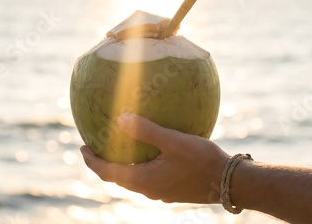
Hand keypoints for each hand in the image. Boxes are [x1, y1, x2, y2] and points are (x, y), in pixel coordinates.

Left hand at [80, 113, 229, 202]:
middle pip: (117, 177)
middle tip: (95, 147)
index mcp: (143, 180)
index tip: (81, 147)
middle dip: (103, 163)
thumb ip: (146, 130)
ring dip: (120, 165)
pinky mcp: (172, 189)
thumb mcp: (173, 141)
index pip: (107, 172)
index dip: (91, 161)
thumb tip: (120, 119)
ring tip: (118, 148)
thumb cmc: (202, 160)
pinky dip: (137, 165)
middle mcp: (148, 189)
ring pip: (132, 179)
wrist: (230, 182)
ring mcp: (161, 192)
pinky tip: (148, 152)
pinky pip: (146, 177)